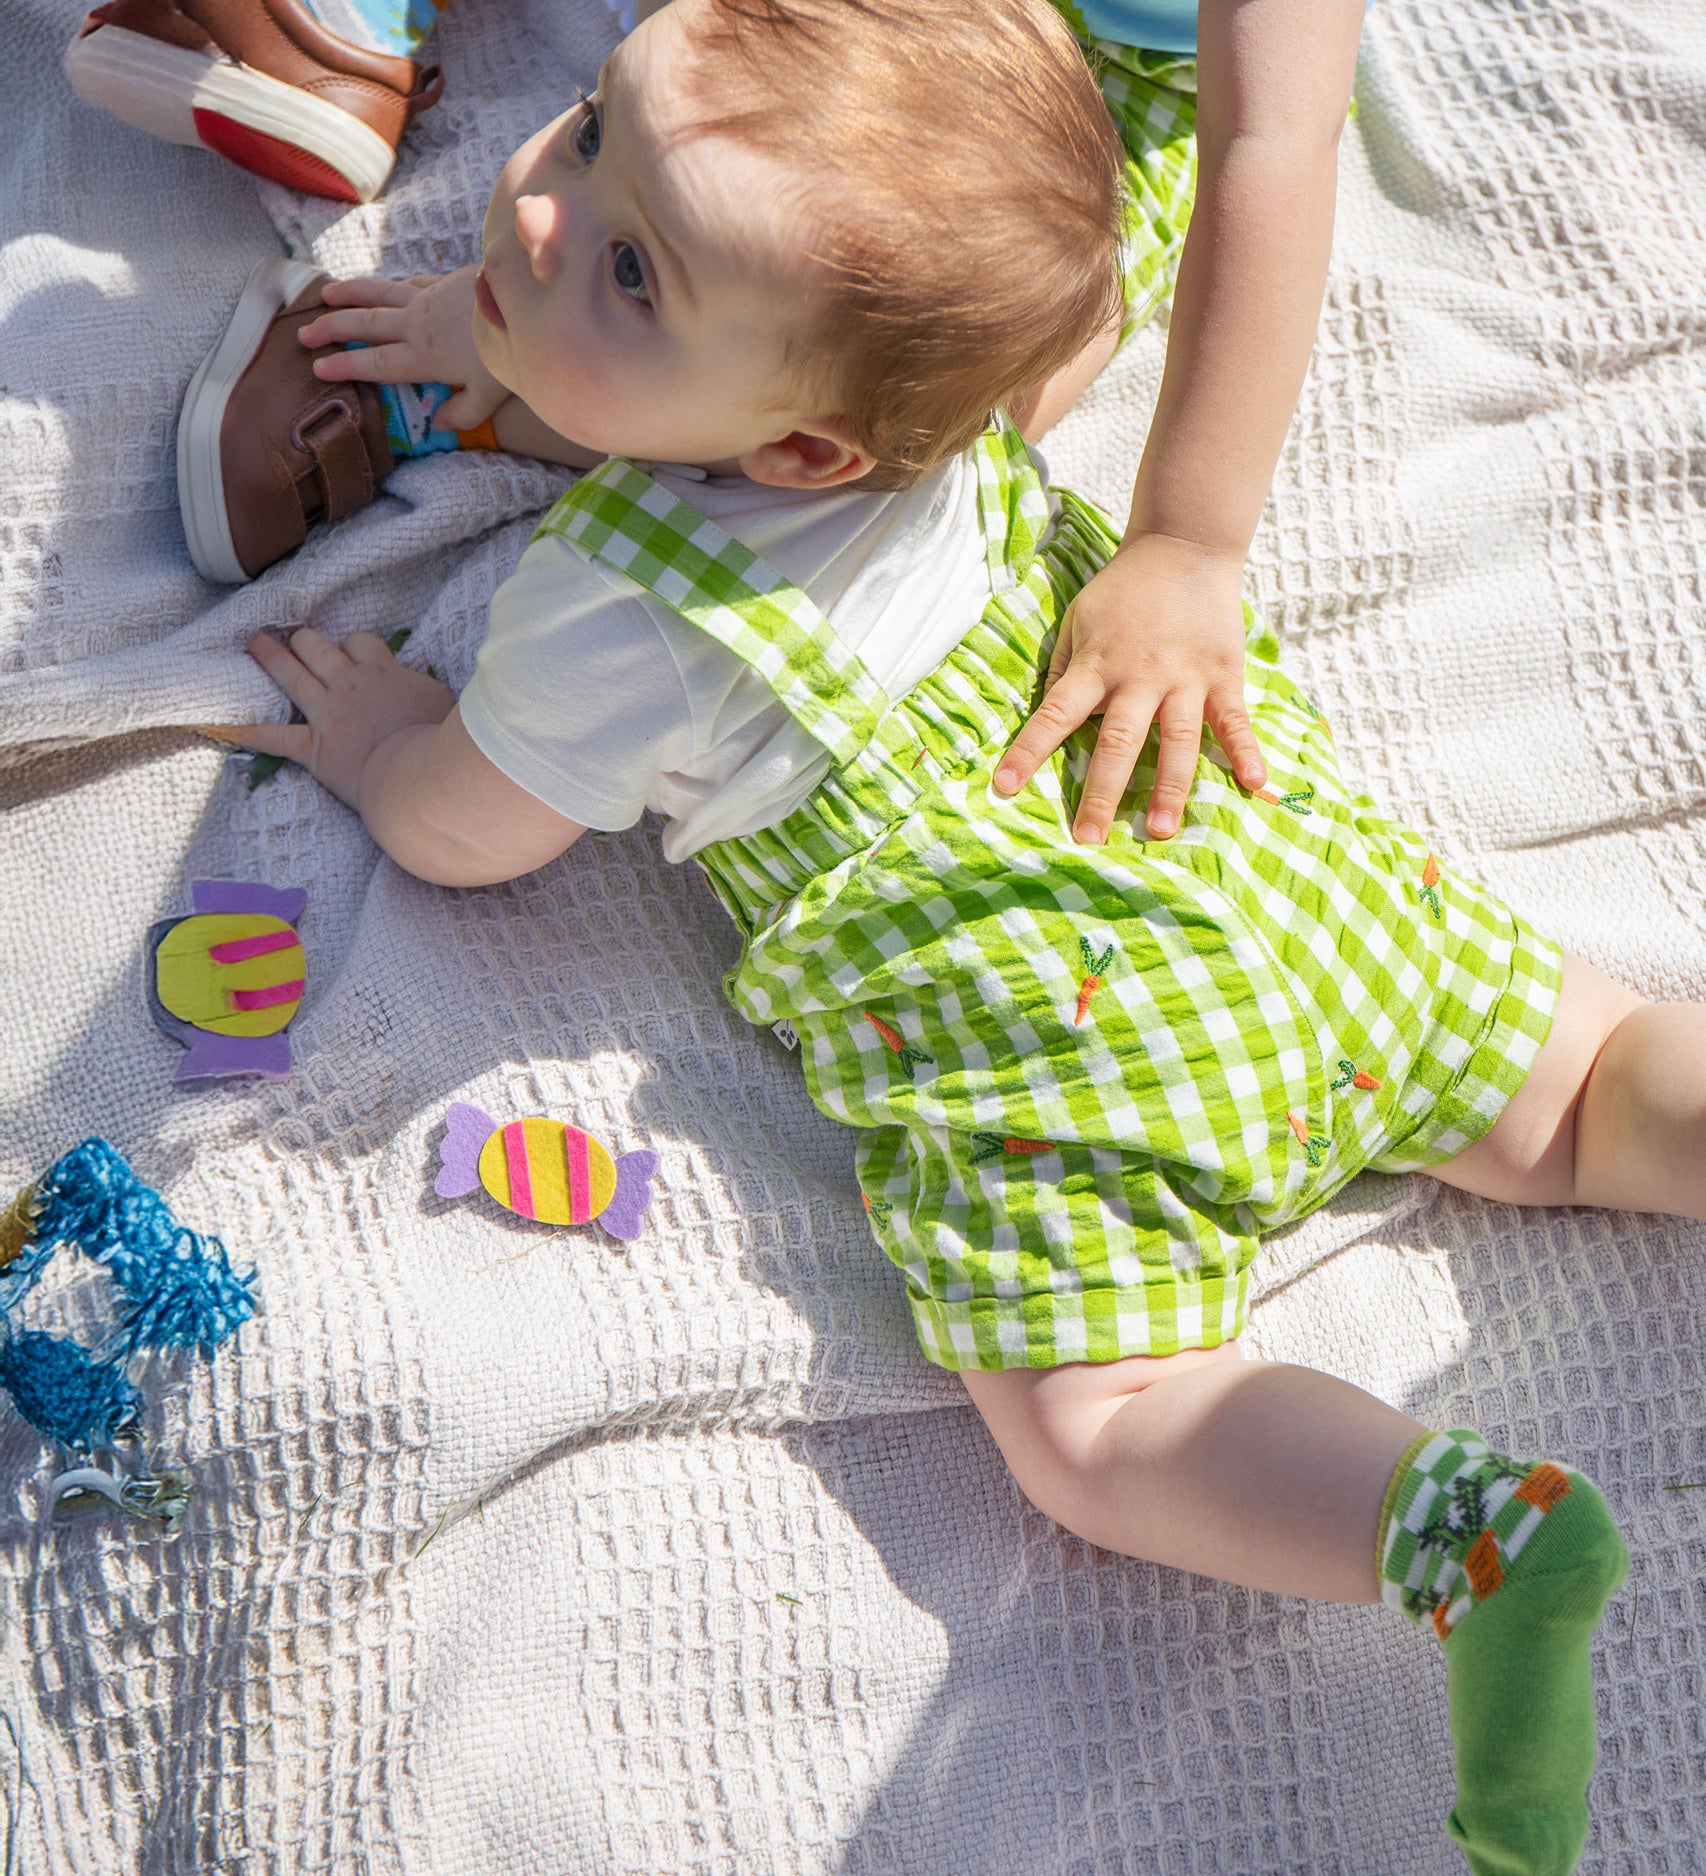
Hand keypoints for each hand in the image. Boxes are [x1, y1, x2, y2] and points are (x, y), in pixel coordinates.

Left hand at [211, 628, 455, 810]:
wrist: (422, 779)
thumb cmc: (443, 743)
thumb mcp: (448, 706)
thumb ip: (431, 691)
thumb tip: (433, 688)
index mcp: (385, 672)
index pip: (361, 643)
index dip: (353, 646)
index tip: (352, 653)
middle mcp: (351, 685)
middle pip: (320, 647)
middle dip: (304, 641)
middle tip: (294, 637)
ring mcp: (329, 714)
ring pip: (294, 674)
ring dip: (271, 657)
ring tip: (254, 642)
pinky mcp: (316, 748)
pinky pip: (275, 737)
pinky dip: (247, 732)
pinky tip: (223, 726)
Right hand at [299, 269, 508, 434]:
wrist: (525, 302)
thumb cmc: (508, 354)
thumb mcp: (489, 397)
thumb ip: (462, 413)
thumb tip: (440, 425)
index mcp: (423, 357)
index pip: (375, 363)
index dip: (345, 365)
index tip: (318, 368)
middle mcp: (416, 324)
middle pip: (365, 324)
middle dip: (332, 328)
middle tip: (304, 333)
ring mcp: (428, 298)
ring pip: (378, 294)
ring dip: (349, 294)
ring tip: (324, 295)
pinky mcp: (443, 281)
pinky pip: (407, 283)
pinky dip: (388, 285)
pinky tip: (381, 287)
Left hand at [994, 532, 1265, 843]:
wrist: (1183, 546)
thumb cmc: (1123, 591)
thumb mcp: (1079, 621)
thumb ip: (1064, 669)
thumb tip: (1047, 715)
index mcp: (1097, 666)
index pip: (1055, 715)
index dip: (1029, 752)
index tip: (1004, 787)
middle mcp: (1140, 677)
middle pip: (1119, 742)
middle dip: (1102, 793)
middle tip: (1088, 839)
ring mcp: (1185, 678)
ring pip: (1177, 741)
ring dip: (1169, 789)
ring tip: (1160, 831)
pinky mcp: (1223, 675)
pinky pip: (1235, 720)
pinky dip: (1246, 751)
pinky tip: (1253, 784)